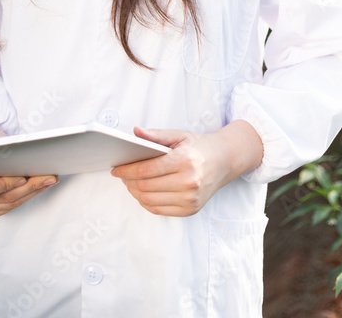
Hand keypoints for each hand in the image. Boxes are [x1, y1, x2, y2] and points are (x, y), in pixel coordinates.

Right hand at [0, 119, 59, 217]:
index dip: (7, 184)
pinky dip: (23, 198)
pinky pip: (6, 208)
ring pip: (7, 204)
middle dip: (28, 188)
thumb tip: (27, 162)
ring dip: (30, 193)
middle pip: (1, 198)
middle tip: (48, 178)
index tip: (25, 177)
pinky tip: (36, 188)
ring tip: (48, 181)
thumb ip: (1, 155)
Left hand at [109, 122, 262, 216]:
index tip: (116, 168)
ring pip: (150, 200)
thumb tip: (135, 132)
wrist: (225, 161)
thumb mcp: (179, 135)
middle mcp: (189, 182)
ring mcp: (190, 199)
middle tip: (121, 175)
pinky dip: (146, 202)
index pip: (146, 170)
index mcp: (185, 161)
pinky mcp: (191, 210)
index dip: (127, 170)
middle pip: (146, 186)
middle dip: (128, 181)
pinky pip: (159, 210)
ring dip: (135, 193)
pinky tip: (142, 192)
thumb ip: (156, 135)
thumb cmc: (199, 146)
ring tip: (130, 183)